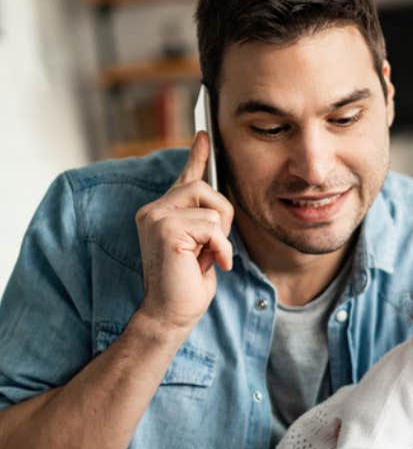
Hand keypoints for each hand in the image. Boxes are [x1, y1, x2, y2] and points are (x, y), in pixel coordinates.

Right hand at [134, 131, 234, 336]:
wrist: (171, 314)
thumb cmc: (188, 286)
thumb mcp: (203, 247)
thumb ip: (206, 222)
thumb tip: (219, 203)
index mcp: (163, 213)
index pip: (184, 178)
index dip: (197, 156)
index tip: (205, 134)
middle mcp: (154, 209)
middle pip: (204, 187)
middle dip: (223, 217)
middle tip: (217, 246)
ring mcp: (156, 217)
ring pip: (211, 206)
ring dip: (221, 237)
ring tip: (209, 258)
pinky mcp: (166, 228)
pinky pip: (212, 225)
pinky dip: (221, 248)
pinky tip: (211, 264)